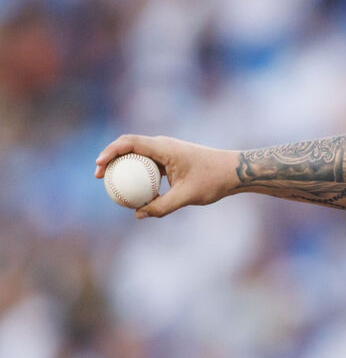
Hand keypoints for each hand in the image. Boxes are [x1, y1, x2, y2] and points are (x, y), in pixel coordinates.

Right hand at [95, 135, 239, 218]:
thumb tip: (138, 214)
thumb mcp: (187, 196)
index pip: (130, 142)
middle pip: (129, 146)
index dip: (110, 151)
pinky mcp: (172, 160)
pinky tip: (134, 191)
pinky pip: (149, 164)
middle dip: (111, 158)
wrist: (235, 172)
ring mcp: (168, 151)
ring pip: (138, 155)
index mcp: (165, 147)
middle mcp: (164, 145)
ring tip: (111, 184)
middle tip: (99, 177)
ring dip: (123, 166)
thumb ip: (162, 206)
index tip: (99, 165)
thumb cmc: (214, 180)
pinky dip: (138, 174)